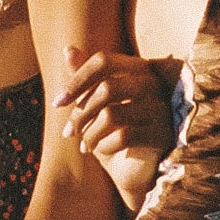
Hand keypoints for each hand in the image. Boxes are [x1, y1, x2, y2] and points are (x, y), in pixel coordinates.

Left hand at [57, 43, 183, 211]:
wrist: (131, 170)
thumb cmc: (111, 132)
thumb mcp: (94, 106)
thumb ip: (84, 77)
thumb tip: (67, 49)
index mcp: (138, 69)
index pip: (103, 61)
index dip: (76, 80)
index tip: (57, 103)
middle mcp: (154, 84)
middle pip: (107, 88)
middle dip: (80, 113)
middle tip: (68, 133)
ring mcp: (161, 109)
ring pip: (112, 113)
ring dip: (89, 133)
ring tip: (84, 145)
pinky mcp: (162, 135)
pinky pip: (124, 136)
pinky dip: (103, 145)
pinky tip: (100, 151)